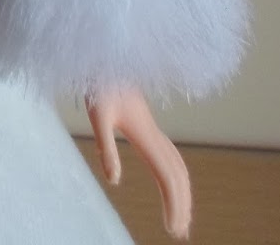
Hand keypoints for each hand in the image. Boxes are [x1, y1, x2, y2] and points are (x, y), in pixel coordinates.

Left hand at [85, 88, 191, 238]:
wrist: (104, 54)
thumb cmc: (98, 83)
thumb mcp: (97, 114)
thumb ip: (107, 146)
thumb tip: (114, 181)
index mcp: (145, 134)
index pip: (166, 176)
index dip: (173, 204)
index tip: (173, 229)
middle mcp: (153, 133)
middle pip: (177, 174)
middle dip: (181, 204)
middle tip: (178, 233)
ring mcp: (151, 128)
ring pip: (176, 164)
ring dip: (182, 191)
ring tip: (179, 216)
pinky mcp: (146, 124)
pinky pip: (170, 154)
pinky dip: (175, 174)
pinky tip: (170, 181)